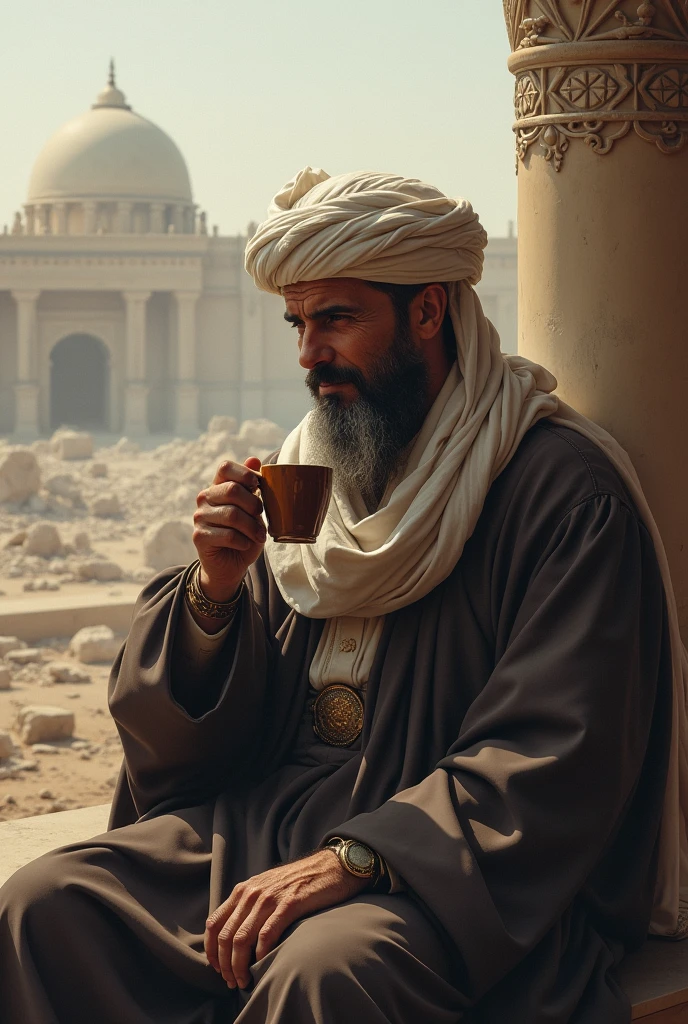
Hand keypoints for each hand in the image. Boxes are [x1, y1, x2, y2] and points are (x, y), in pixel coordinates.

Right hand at [193, 457, 265, 602]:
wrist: (232, 564)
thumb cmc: (245, 533)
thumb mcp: (253, 509)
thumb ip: (252, 487)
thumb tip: (254, 459)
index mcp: (218, 486)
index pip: (225, 467)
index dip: (244, 473)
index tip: (258, 486)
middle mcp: (205, 498)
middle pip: (232, 490)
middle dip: (254, 504)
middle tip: (261, 516)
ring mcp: (199, 516)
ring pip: (232, 515)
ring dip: (252, 527)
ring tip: (259, 536)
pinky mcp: (199, 536)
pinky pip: (227, 535)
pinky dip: (243, 541)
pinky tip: (245, 544)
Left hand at [204, 849, 368, 988]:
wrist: (330, 866)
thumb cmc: (299, 881)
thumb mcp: (266, 887)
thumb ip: (249, 905)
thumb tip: (234, 935)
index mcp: (243, 890)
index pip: (214, 924)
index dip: (212, 951)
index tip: (219, 969)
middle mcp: (251, 893)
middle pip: (226, 936)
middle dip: (225, 965)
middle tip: (232, 981)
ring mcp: (270, 898)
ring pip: (241, 939)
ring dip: (239, 965)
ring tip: (244, 980)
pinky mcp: (289, 904)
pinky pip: (266, 935)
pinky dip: (260, 954)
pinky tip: (263, 964)